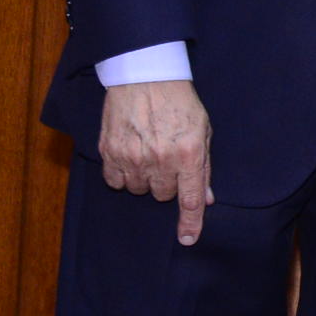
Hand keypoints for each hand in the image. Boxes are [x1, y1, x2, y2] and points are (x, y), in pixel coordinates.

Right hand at [98, 79, 213, 244]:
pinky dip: (122, 174)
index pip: (190, 199)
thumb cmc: (178, 102)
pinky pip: (115, 181)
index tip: (187, 240)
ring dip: (145, 178)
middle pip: (163, 195)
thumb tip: (206, 199)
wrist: (144, 75)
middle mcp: (160, 159)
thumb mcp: (203, 131)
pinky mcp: (109, 151)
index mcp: (188, 154)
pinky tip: (129, 155)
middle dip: (167, 183)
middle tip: (167, 159)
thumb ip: (203, 167)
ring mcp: (132, 156)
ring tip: (148, 152)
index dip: (190, 223)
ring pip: (139, 190)